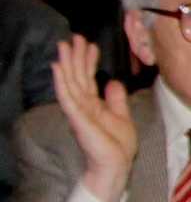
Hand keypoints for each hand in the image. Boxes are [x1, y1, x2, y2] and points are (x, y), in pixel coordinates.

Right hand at [52, 36, 133, 201]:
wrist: (116, 166)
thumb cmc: (116, 145)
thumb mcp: (121, 116)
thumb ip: (115, 99)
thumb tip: (112, 81)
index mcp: (93, 104)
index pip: (88, 77)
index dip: (89, 60)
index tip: (91, 44)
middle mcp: (83, 105)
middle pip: (77, 75)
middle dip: (76, 56)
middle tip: (76, 36)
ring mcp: (78, 111)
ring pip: (70, 81)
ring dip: (67, 62)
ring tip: (65, 44)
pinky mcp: (77, 118)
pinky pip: (67, 97)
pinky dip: (61, 82)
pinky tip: (57, 68)